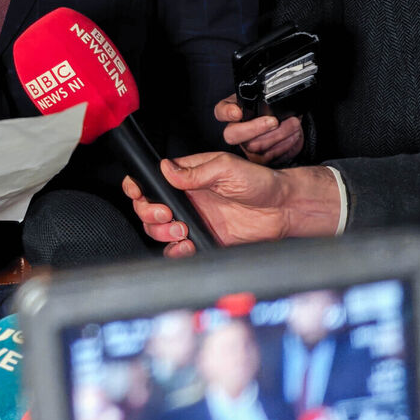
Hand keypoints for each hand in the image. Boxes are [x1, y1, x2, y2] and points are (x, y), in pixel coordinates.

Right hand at [122, 153, 338, 257]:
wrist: (283, 210)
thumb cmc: (259, 182)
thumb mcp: (226, 168)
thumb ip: (194, 172)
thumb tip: (166, 169)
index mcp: (185, 177)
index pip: (150, 180)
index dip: (137, 187)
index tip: (139, 193)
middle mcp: (184, 199)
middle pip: (146, 208)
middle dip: (149, 213)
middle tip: (168, 214)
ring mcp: (191, 220)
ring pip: (157, 230)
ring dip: (162, 232)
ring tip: (182, 229)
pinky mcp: (202, 239)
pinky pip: (177, 249)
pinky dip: (175, 251)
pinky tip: (186, 245)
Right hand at [215, 95, 302, 164]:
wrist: (290, 124)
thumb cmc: (276, 109)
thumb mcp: (268, 97)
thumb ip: (262, 96)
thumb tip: (268, 101)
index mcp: (235, 112)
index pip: (221, 111)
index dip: (226, 113)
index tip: (237, 112)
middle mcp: (236, 131)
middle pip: (232, 135)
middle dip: (254, 128)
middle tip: (274, 121)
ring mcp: (247, 147)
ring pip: (254, 146)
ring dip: (278, 135)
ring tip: (293, 124)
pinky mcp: (260, 159)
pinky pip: (268, 156)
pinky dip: (285, 145)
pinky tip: (294, 135)